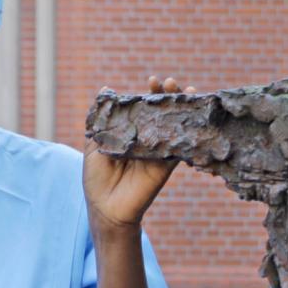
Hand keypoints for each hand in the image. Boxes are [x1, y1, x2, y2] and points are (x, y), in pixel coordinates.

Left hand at [84, 77, 188, 232]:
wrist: (104, 206)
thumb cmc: (96, 176)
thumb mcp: (95, 143)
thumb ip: (101, 119)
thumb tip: (105, 89)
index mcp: (132, 132)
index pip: (144, 107)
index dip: (150, 93)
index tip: (152, 81)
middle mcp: (147, 139)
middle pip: (163, 113)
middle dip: (170, 96)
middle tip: (171, 83)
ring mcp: (158, 151)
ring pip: (174, 126)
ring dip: (182, 109)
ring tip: (188, 91)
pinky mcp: (165, 166)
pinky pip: (178, 147)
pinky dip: (186, 133)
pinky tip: (193, 118)